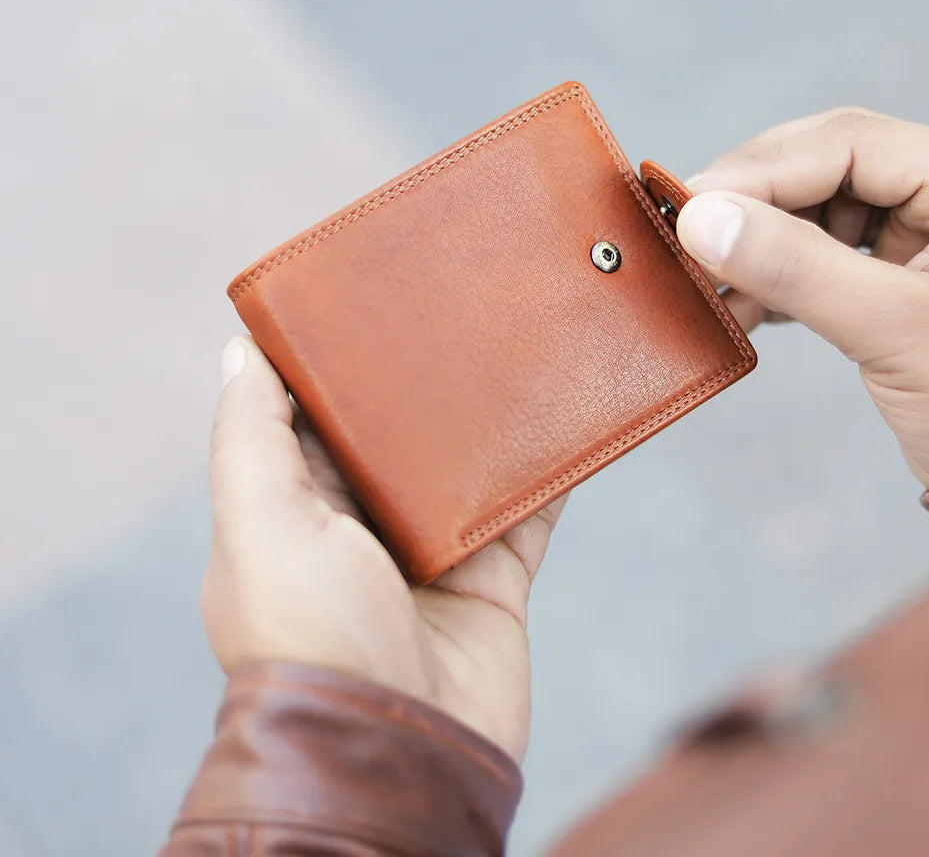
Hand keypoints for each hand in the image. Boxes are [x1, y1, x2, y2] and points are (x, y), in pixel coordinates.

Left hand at [202, 337, 563, 761]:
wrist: (401, 754)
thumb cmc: (312, 640)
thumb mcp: (260, 527)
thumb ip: (250, 437)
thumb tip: (238, 350)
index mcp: (294, 512)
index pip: (307, 421)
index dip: (327, 364)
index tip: (356, 298)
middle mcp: (361, 529)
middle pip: (392, 436)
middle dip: (416, 383)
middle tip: (448, 311)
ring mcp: (431, 553)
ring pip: (465, 466)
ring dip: (487, 420)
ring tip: (512, 351)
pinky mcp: (493, 578)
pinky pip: (529, 511)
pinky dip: (548, 470)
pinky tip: (566, 419)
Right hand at [676, 107, 928, 488]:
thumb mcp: (894, 327)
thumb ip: (796, 267)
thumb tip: (702, 220)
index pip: (851, 145)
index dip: (762, 169)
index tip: (692, 202)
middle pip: (825, 167)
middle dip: (753, 201)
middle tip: (689, 229)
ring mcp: (919, 237)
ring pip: (812, 211)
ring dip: (756, 243)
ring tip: (708, 278)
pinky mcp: (891, 279)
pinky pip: (816, 256)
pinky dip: (772, 278)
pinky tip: (739, 301)